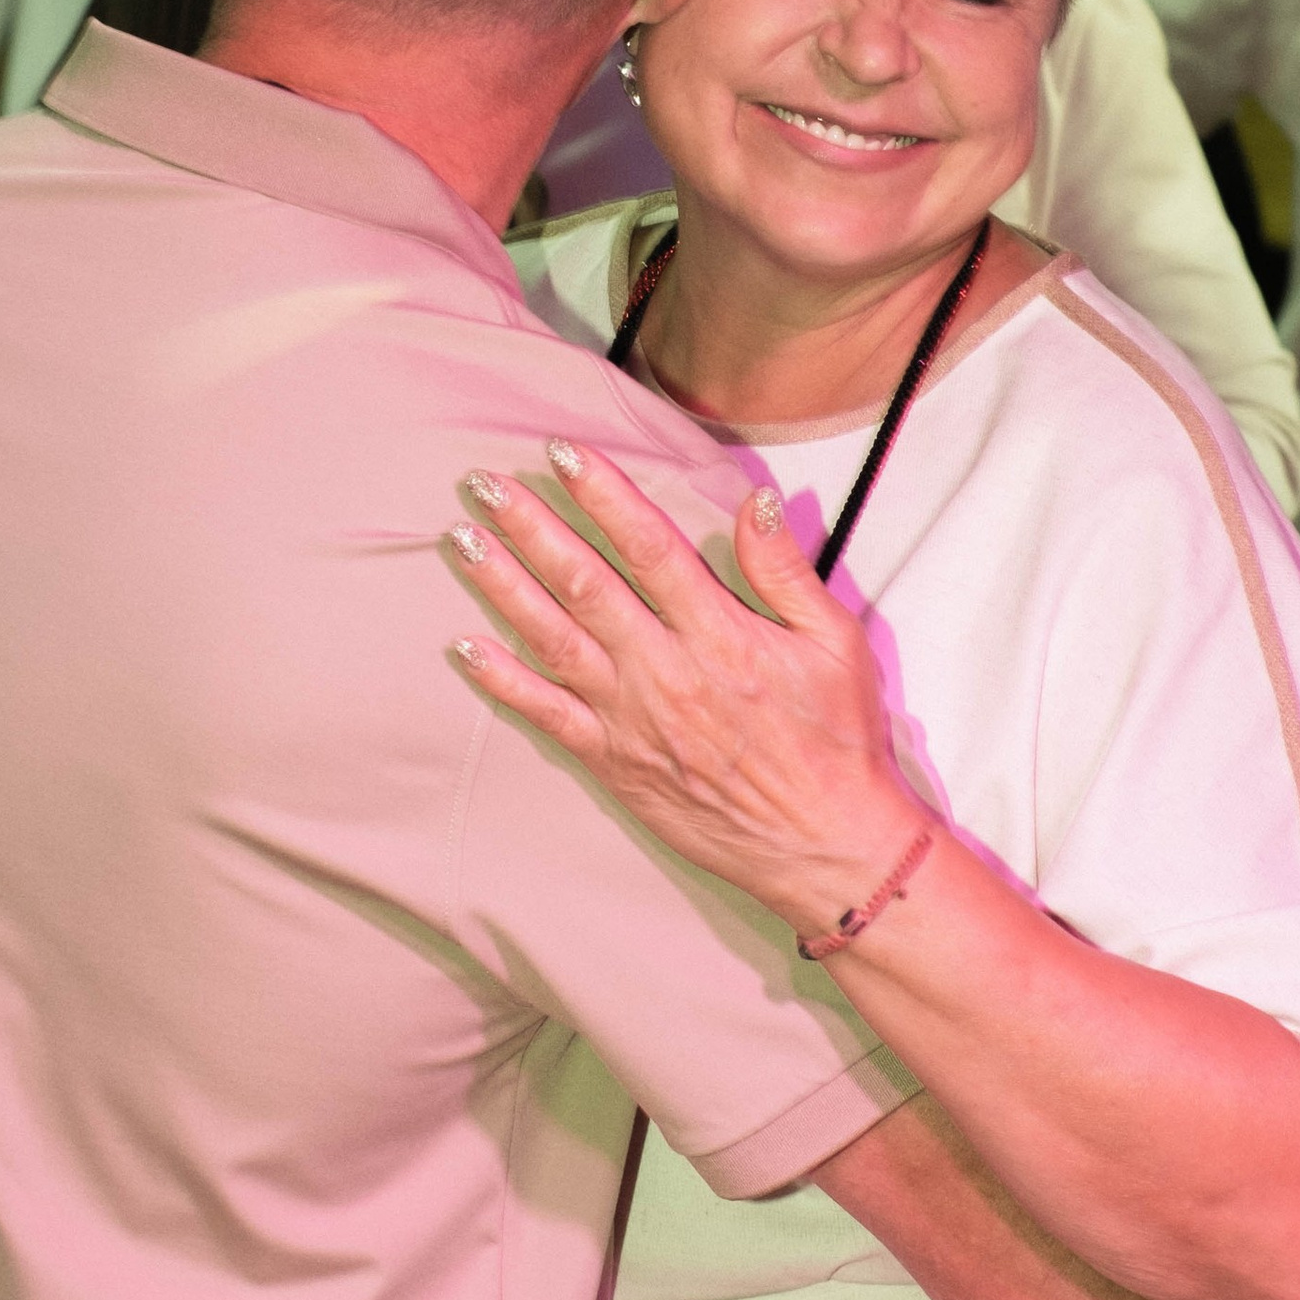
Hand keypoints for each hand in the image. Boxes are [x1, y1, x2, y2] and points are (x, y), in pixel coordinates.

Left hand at [446, 444, 916, 938]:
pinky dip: (503, 682)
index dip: (602, 495)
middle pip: (584, 584)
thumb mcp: (836, 643)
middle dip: (530, 528)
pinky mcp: (615, 764)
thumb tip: (756, 500)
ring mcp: (633, 720)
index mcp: (720, 635)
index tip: (563, 452)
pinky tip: (465, 648)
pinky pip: (548, 716)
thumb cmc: (836, 744)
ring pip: (553, 640)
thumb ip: (785, 570)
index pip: (649, 546)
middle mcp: (666, 672)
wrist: (824, 847)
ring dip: (503, 587)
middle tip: (485, 484)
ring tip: (463, 541)